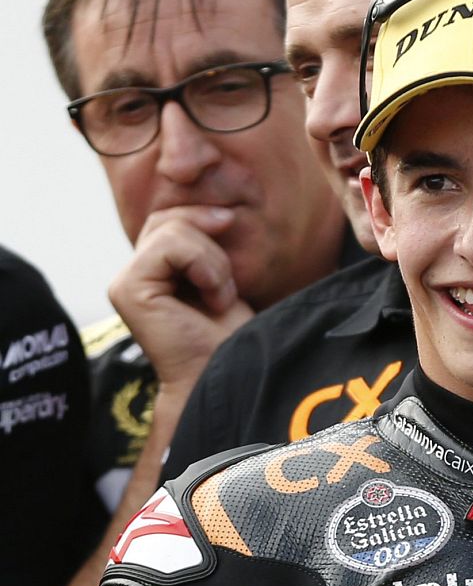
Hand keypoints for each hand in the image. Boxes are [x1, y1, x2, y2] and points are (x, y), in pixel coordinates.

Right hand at [108, 206, 253, 399]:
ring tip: (220, 298)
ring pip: (172, 230)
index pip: (171, 218)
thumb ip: (206, 242)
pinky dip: (204, 267)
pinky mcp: (127, 289)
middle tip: (227, 288)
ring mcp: (125, 281)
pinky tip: (214, 299)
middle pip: (169, 219)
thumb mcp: (223, 277)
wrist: (230, 374)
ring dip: (213, 262)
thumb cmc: (232, 337)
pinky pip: (170, 246)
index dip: (205, 220)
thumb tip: (219, 210)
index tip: (234, 244)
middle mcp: (133, 274)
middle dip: (211, 244)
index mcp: (153, 270)